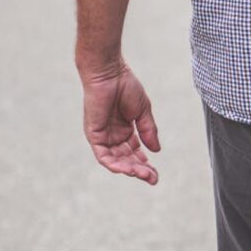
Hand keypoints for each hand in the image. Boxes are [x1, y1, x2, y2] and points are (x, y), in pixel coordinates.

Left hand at [79, 61, 160, 184]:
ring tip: (143, 174)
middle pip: (126, 159)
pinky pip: (103, 155)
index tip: (156, 174)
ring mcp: (103, 136)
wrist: (110, 73)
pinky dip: (115, 164)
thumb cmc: (125, 86)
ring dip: (129, 170)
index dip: (145, 164)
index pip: (135, 153)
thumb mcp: (143, 112)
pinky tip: (128, 169)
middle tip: (153, 178)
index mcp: (125, 130)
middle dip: (140, 170)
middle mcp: (113, 135)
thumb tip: (157, 150)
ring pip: (115, 161)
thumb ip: (148, 131)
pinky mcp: (94, 134)